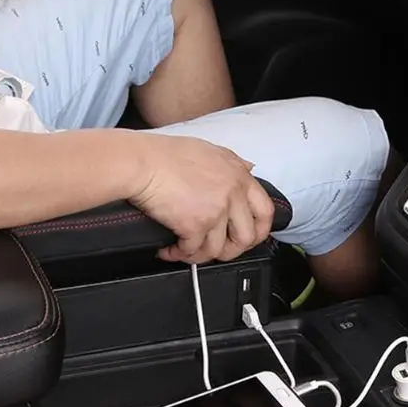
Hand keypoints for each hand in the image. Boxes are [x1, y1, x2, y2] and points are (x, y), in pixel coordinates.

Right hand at [129, 133, 274, 264]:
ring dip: (201, 256)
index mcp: (239, 176)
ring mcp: (216, 211)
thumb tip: (249, 168)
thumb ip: (233, 163)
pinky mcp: (195, 225)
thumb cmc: (165, 154)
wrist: (141, 162)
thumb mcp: (209, 150)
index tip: (249, 237)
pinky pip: (192, 251)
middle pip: (247, 237)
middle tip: (216, 250)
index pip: (265, 210)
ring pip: (219, 250)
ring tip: (187, 251)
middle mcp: (232, 194)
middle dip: (231, 249)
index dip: (259, 230)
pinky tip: (168, 250)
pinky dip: (178, 255)